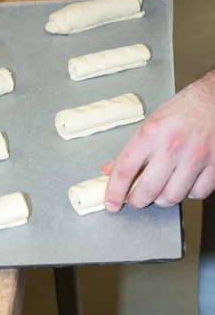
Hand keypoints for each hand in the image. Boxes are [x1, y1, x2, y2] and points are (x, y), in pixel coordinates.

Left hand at [102, 75, 214, 210]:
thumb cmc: (183, 110)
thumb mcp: (150, 125)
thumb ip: (130, 151)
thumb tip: (109, 170)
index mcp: (150, 133)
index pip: (125, 170)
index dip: (115, 192)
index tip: (111, 204)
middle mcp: (172, 146)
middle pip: (148, 190)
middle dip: (137, 201)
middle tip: (136, 199)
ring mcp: (195, 157)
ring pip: (172, 196)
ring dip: (162, 199)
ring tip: (161, 190)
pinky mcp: (214, 165)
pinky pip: (197, 193)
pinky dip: (189, 193)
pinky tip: (185, 183)